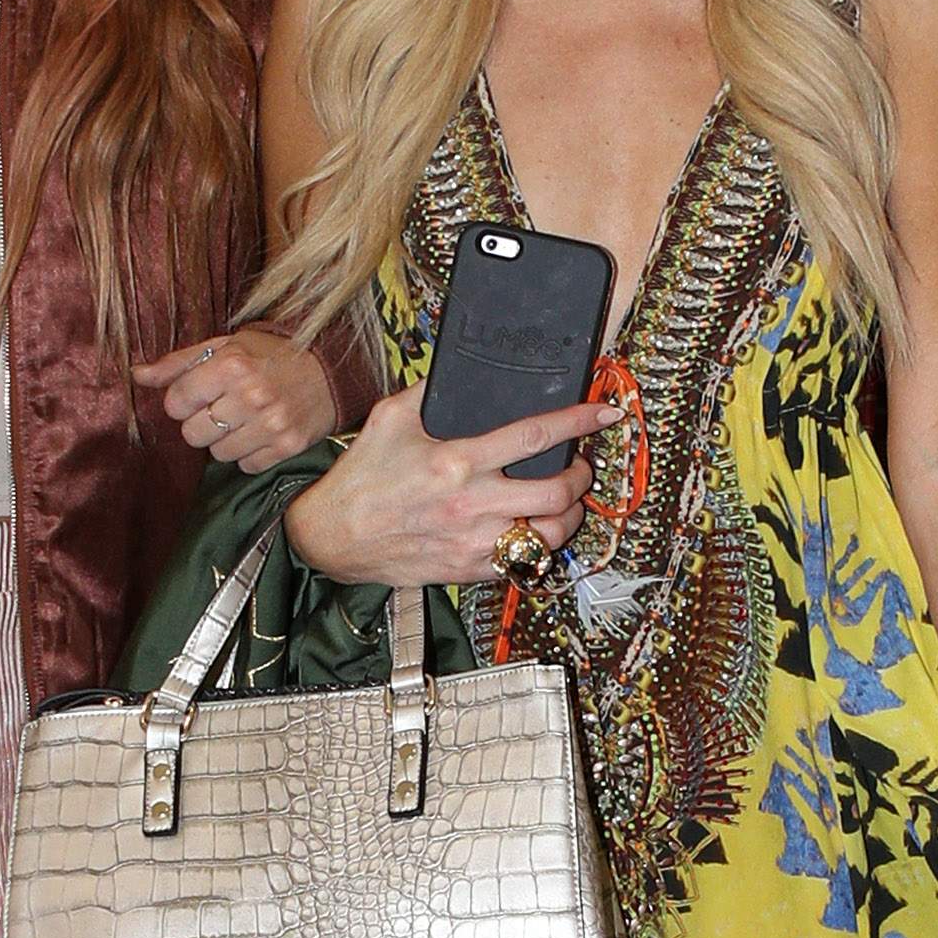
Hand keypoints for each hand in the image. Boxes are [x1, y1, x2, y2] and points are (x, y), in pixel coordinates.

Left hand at [132, 327, 338, 471]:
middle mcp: (251, 395)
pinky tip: (260, 433)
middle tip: (223, 408)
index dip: (182, 400)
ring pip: (218, 454)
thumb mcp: (225, 347)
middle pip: (192, 434)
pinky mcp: (287, 447)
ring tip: (243, 420)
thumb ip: (179, 363)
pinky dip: (249, 454)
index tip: (199, 394)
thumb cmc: (270, 355)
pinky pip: (245, 466)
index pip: (176, 402)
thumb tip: (137, 375)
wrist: (331, 371)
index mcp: (231, 365)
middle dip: (202, 422)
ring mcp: (271, 424)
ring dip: (226, 440)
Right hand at [283, 387, 615, 588]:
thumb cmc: (361, 475)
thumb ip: (431, 390)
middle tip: (581, 464)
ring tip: (566, 501)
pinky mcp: (468, 570)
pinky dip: (538, 546)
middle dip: (582, 475)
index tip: (604, 412)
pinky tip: (534, 529)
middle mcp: (471, 504)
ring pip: (551, 535)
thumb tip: (462, 366)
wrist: (333, 536)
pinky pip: (523, 564)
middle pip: (558, 491)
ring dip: (571, 515)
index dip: (578, 422)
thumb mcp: (389, 418)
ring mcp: (473, 542)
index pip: (536, 436)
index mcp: (457, 460)